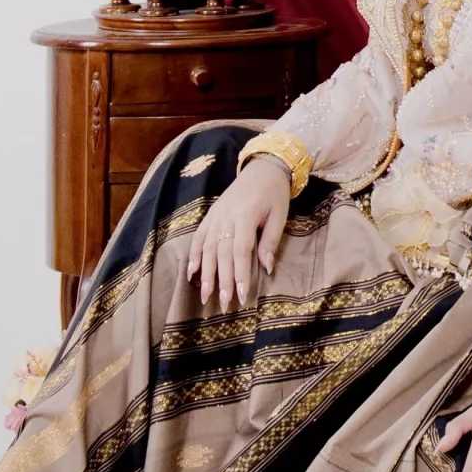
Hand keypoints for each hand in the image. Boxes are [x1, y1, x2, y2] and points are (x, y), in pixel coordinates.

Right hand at [186, 157, 290, 309]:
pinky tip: (191, 273)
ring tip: (205, 295)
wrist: (263, 167)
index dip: (240, 274)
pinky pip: (199, 237)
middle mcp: (227, 217)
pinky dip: (194, 256)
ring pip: (208, 248)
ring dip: (206, 274)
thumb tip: (266, 268)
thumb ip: (270, 241)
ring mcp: (216, 216)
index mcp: (247, 216)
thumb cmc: (275, 193)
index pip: (241, 251)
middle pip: (223, 253)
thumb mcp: (279, 216)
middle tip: (223, 303)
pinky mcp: (210, 215)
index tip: (240, 295)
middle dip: (222, 280)